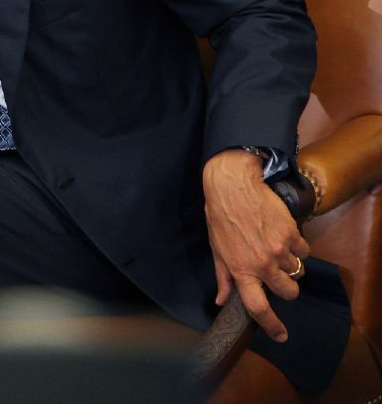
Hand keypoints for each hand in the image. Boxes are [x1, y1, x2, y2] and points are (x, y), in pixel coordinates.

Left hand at [203, 148, 308, 342]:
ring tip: (274, 247)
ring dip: (290, 265)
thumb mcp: (217, 249)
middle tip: (277, 274)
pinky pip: (304, 252)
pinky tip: (283, 235)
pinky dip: (297, 248)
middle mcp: (262, 263)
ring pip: (297, 272)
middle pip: (288, 292)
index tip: (281, 335)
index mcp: (240, 270)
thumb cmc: (220, 217)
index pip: (257, 307)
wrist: (233, 186)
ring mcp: (279, 250)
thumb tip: (221, 301)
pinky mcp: (292, 235)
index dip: (271, 325)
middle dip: (286, 288)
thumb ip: (223, 278)